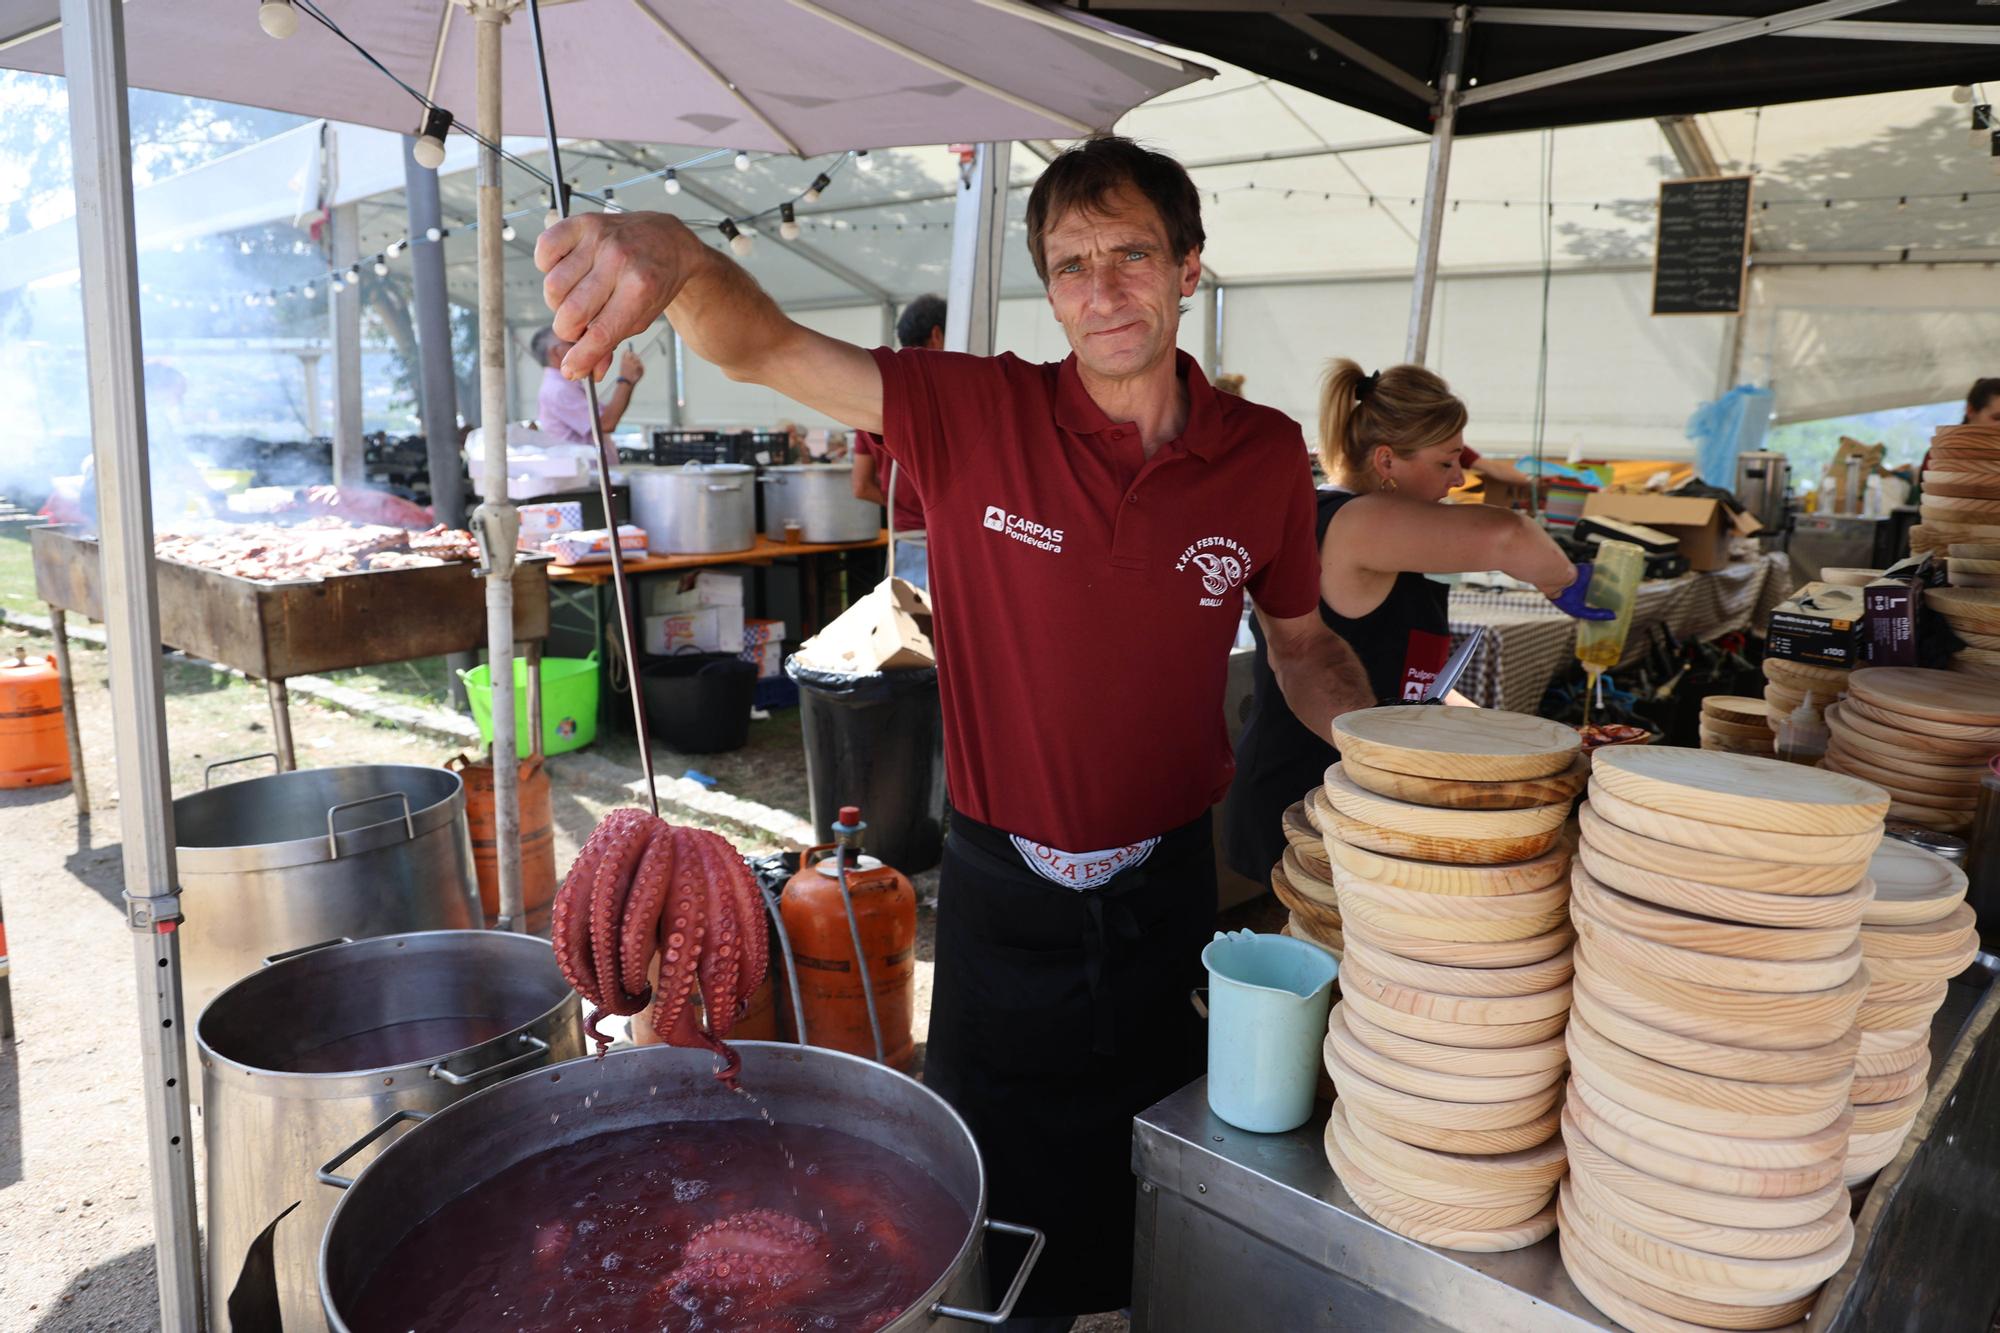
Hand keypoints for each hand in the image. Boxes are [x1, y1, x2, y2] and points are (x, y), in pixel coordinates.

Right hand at [536, 212, 688, 382]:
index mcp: (640, 289)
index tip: (571, 369)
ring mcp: (599, 239)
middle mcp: (619, 260)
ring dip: (558, 302)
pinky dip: (547, 266)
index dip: (581, 357)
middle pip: (570, 313)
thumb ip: (611, 344)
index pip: (601, 332)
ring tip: (575, 298)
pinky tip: (565, 271)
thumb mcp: (642, 318)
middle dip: (569, 330)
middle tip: (579, 327)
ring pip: (553, 286)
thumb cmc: (654, 282)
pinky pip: (544, 249)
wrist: (668, 241)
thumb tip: (587, 371)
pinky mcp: (582, 223)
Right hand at [1545, 563, 1614, 619]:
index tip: (1615, 610)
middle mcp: (1583, 589)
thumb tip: (1614, 616)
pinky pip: (1602, 571)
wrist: (1558, 581)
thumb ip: (1596, 615)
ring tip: (1622, 590)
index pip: (1594, 604)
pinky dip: (1610, 574)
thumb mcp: (1580, 611)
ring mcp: (1586, 579)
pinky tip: (1617, 579)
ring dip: (1611, 586)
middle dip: (1610, 597)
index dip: (1604, 607)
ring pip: (1602, 582)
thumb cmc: (1565, 598)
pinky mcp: (1588, 569)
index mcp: (1579, 599)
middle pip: (1600, 592)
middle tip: (1621, 600)